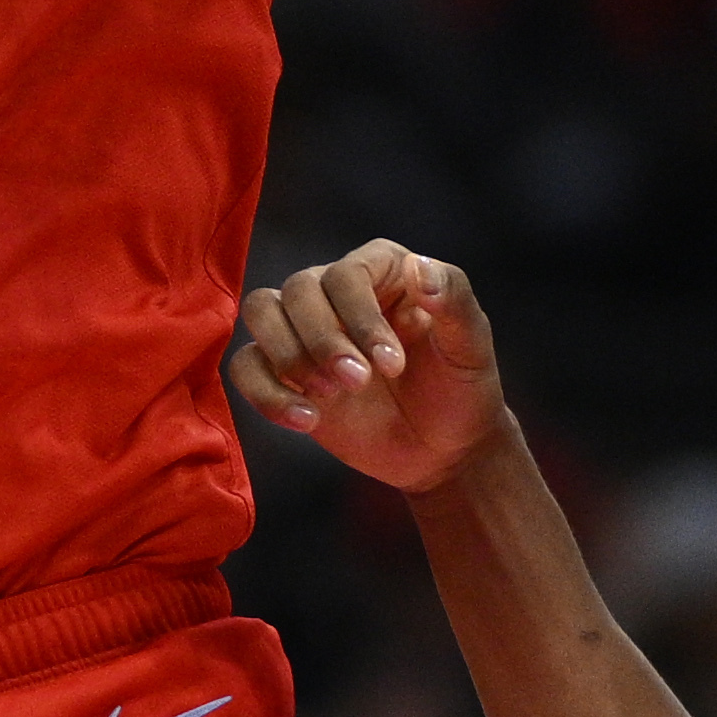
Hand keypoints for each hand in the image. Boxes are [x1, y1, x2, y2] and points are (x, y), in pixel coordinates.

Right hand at [229, 238, 503, 493]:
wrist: (444, 450)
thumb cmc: (462, 388)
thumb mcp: (471, 346)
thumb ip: (454, 300)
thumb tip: (418, 266)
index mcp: (382, 269)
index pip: (347, 274)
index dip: (360, 319)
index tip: (393, 366)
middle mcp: (337, 290)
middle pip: (298, 290)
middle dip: (323, 340)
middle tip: (359, 383)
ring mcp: (306, 330)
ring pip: (261, 312)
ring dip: (287, 356)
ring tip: (327, 398)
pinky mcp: (284, 373)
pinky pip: (246, 366)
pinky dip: (265, 393)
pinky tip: (306, 421)